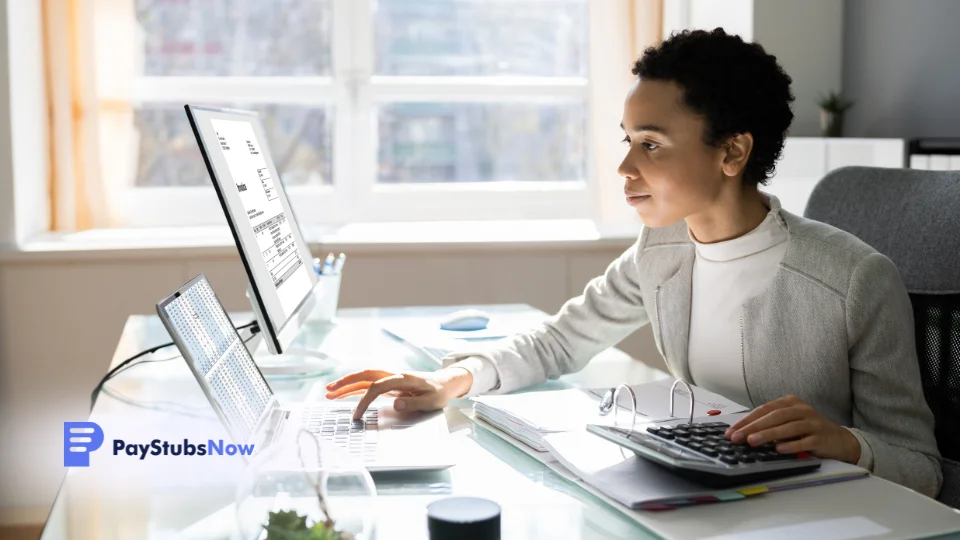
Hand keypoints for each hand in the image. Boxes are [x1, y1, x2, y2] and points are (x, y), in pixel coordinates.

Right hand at [324, 368, 473, 419]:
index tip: (356, 415)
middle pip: (365, 375)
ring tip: (329, 393)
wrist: (445, 383)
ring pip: (365, 378)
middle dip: (346, 382)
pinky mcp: (389, 384)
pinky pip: (369, 384)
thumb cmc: (439, 392)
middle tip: (329, 391)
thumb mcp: (431, 401)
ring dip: (347, 384)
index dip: (364, 400)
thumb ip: (413, 402)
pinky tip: (344, 394)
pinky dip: (355, 388)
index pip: (377, 387)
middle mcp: (394, 375)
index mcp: (403, 378)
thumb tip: (395, 404)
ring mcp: (390, 378)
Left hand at [725, 395, 861, 463]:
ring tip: (752, 442)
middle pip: (774, 417)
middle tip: (737, 438)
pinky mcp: (821, 437)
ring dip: (768, 435)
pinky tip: (778, 449)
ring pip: (787, 427)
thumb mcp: (789, 423)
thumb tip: (743, 434)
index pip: (764, 409)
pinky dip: (791, 445)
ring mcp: (813, 422)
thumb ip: (770, 425)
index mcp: (791, 402)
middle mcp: (802, 409)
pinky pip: (804, 441)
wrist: (840, 441)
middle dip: (753, 427)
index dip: (747, 420)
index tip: (731, 432)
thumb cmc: (808, 431)